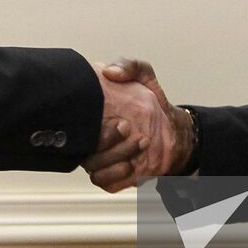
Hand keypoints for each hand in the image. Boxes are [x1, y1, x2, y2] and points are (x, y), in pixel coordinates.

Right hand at [83, 59, 192, 192]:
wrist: (173, 133)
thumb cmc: (153, 105)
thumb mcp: (145, 77)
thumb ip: (130, 66)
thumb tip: (109, 71)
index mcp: (92, 115)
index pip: (74, 121)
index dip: (89, 124)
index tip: (117, 118)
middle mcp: (91, 137)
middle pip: (81, 148)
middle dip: (106, 141)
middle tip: (128, 128)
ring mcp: (100, 157)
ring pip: (92, 166)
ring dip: (116, 157)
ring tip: (141, 143)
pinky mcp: (111, 176)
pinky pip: (103, 181)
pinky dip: (118, 175)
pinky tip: (133, 165)